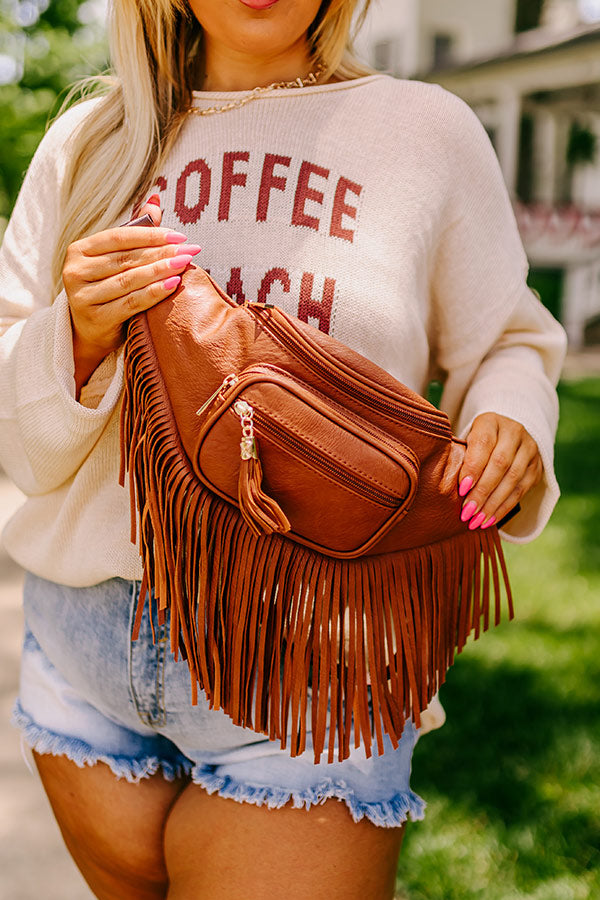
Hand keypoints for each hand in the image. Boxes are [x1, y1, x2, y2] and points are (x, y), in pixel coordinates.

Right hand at [62, 196, 200, 396]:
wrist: (89, 331)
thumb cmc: (107, 287)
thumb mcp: (116, 259)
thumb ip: (135, 232)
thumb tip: (154, 202)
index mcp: (79, 250)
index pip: (119, 237)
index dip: (151, 235)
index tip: (180, 236)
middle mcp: (75, 271)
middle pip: (126, 259)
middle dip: (162, 253)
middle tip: (191, 250)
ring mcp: (82, 296)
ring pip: (129, 279)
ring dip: (160, 270)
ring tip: (185, 264)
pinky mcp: (95, 318)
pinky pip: (131, 302)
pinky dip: (154, 293)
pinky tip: (173, 285)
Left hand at [457, 413, 542, 529]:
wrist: (507, 434)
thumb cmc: (475, 442)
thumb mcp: (465, 440)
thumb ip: (460, 456)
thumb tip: (444, 485)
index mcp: (491, 421)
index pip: (484, 443)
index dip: (473, 467)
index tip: (461, 489)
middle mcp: (515, 432)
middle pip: (500, 464)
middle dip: (482, 491)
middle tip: (466, 512)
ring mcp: (529, 449)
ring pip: (513, 479)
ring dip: (493, 504)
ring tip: (476, 521)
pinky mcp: (537, 467)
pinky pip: (521, 490)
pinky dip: (504, 508)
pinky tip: (490, 520)